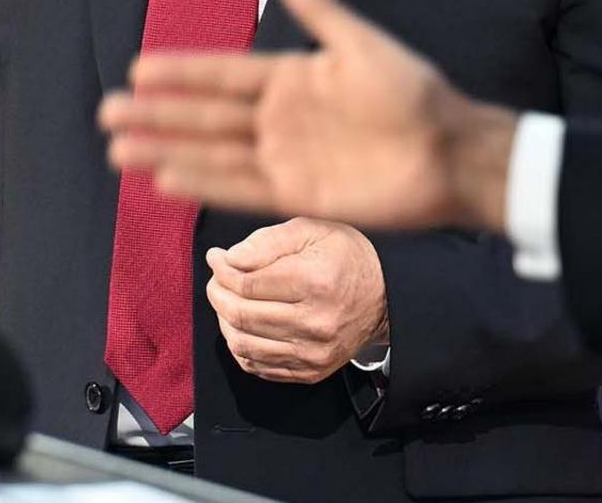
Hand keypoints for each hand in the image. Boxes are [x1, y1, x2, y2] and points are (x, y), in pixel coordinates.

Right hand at [101, 0, 519, 230]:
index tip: (137, 67)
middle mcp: (278, 120)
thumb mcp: (361, 43)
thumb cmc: (413, 91)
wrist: (450, 150)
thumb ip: (319, 10)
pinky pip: (241, 189)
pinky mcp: (299, 196)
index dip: (180, 72)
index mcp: (290, 78)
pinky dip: (204, 184)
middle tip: (107, 113)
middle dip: (156, 114)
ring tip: (120, 150)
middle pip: (204, 116)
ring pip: (212, 154)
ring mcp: (284, 159)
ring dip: (167, 150)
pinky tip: (167, 178)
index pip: (221, 73)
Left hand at [206, 218, 386, 382]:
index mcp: (315, 282)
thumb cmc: (345, 257)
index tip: (217, 257)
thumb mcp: (312, 230)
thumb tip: (230, 259)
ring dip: (224, 321)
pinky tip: (243, 325)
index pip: (246, 284)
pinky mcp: (310, 371)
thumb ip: (267, 241)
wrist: (384, 298)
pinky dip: (240, 346)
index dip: (222, 270)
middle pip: (241, 315)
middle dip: (218, 294)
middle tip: (217, 279)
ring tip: (227, 300)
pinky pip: (257, 366)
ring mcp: (312, 353)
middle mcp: (315, 323)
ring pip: (243, 344)